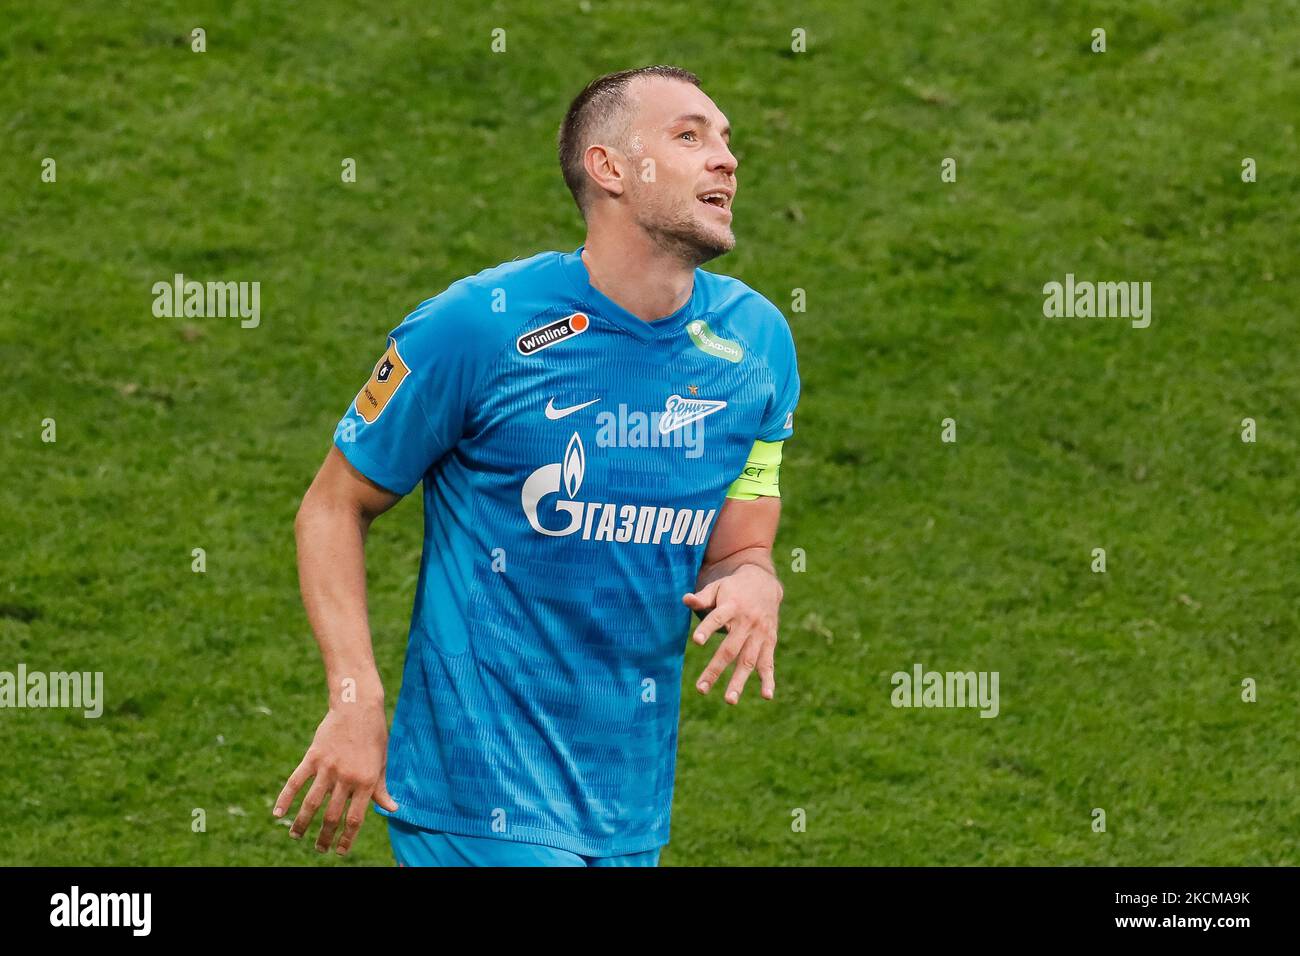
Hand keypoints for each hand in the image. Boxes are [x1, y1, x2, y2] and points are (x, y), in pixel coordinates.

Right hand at [274, 703, 397, 854]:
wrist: (358, 707)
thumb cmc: (374, 735)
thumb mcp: (382, 762)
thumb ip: (382, 788)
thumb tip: (393, 809)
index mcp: (367, 781)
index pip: (355, 818)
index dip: (347, 838)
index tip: (340, 851)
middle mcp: (347, 777)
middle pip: (332, 816)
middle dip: (324, 836)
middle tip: (319, 848)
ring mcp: (328, 767)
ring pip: (312, 803)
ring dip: (302, 823)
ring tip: (296, 836)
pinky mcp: (313, 756)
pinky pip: (296, 781)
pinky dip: (285, 798)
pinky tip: (278, 813)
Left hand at [682, 564, 782, 704]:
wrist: (765, 582)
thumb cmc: (733, 588)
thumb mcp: (718, 587)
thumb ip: (702, 597)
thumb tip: (685, 600)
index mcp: (732, 606)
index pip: (718, 618)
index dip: (708, 629)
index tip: (696, 641)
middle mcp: (747, 622)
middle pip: (730, 649)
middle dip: (715, 669)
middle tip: (701, 689)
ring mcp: (759, 634)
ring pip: (748, 660)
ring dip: (739, 681)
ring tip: (729, 700)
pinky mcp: (769, 642)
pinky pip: (768, 663)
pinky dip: (768, 680)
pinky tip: (767, 696)